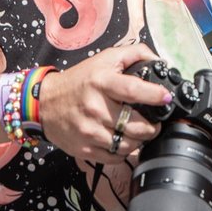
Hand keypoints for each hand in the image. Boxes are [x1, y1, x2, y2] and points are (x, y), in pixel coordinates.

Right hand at [37, 43, 172, 162]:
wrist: (45, 103)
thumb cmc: (79, 80)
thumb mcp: (105, 59)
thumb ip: (134, 54)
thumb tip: (157, 61)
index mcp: (102, 82)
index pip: (133, 90)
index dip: (154, 95)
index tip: (166, 98)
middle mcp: (96, 107)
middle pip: (136, 125)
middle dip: (152, 126)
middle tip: (154, 122)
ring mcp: (90, 131)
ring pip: (128, 145)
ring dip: (139, 140)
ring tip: (139, 131)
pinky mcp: (85, 149)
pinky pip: (115, 157)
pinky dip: (124, 151)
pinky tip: (123, 140)